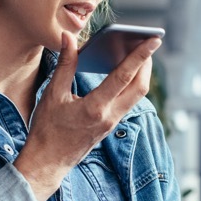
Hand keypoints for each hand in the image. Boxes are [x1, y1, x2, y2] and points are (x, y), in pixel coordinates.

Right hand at [13, 32, 160, 200]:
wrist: (48, 161)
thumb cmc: (47, 129)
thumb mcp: (53, 94)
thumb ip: (65, 64)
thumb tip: (69, 38)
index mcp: (95, 108)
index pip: (124, 76)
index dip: (140, 55)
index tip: (154, 39)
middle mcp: (110, 116)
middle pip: (140, 86)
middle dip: (147, 62)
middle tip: (148, 42)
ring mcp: (112, 122)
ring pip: (136, 95)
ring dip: (141, 74)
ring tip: (140, 54)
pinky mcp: (111, 125)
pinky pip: (128, 101)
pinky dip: (130, 84)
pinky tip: (124, 73)